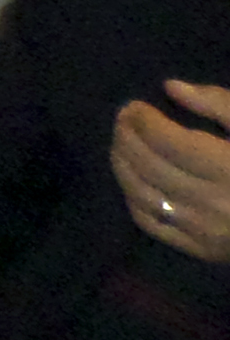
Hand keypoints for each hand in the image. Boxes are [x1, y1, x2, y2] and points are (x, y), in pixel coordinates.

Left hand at [115, 81, 229, 262]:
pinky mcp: (204, 251)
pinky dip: (134, 200)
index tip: (134, 106)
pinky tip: (133, 181)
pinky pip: (153, 225)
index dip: (142, 121)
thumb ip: (218, 104)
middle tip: (122, 119)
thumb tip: (170, 88)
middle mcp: (214, 204)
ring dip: (122, 167)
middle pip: (149, 167)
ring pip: (143, 197)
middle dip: (127, 138)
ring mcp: (206, 232)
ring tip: (121, 144)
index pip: (167, 141)